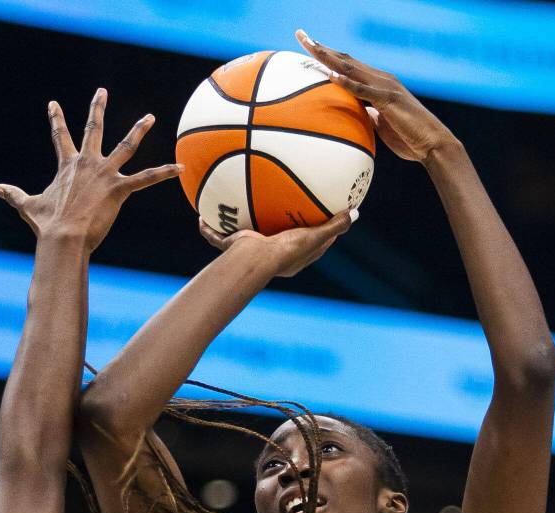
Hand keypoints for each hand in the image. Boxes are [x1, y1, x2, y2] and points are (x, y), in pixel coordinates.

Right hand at [0, 88, 182, 251]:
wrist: (63, 237)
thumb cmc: (47, 225)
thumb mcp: (28, 207)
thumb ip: (14, 195)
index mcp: (67, 166)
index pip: (60, 136)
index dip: (56, 119)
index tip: (53, 104)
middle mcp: (86, 163)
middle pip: (93, 128)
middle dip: (97, 108)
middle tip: (102, 91)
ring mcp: (104, 174)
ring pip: (126, 146)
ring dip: (139, 130)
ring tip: (150, 118)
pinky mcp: (119, 189)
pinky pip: (147, 178)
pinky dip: (164, 173)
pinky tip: (180, 168)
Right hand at [198, 209, 354, 277]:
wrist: (257, 260)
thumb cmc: (287, 251)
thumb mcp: (314, 237)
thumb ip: (334, 226)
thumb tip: (355, 213)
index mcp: (292, 258)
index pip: (308, 246)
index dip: (316, 235)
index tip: (320, 220)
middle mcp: (271, 256)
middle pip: (274, 242)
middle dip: (275, 230)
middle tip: (280, 212)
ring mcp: (249, 252)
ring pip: (241, 240)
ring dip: (235, 231)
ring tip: (234, 210)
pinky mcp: (232, 248)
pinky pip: (216, 238)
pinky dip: (208, 230)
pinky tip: (200, 217)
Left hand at [295, 29, 455, 163]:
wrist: (432, 144)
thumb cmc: (408, 138)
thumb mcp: (382, 126)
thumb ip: (369, 116)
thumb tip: (357, 116)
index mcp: (377, 84)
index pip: (348, 66)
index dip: (327, 56)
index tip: (308, 47)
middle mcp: (380, 79)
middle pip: (345, 60)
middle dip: (321, 47)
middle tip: (300, 35)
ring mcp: (385, 87)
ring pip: (352, 68)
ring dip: (329, 57)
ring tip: (310, 47)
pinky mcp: (389, 101)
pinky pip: (364, 91)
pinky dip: (348, 83)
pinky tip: (332, 76)